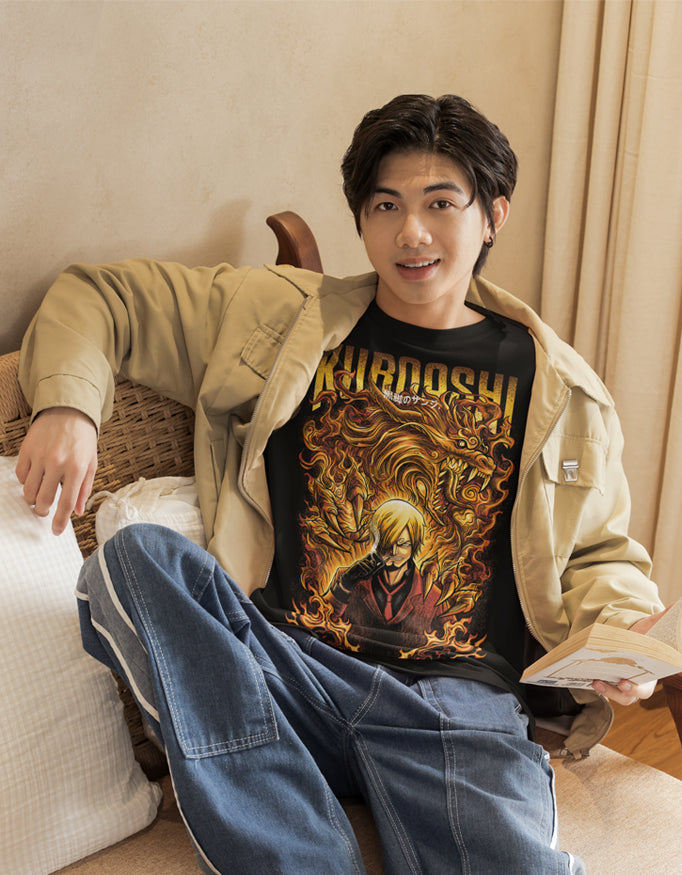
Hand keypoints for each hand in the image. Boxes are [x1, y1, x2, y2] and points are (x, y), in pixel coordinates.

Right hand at [15, 407, 97, 534]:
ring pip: (28, 490)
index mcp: (77, 468)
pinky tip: (33, 479)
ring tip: (38, 497)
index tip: (56, 531)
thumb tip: (78, 512)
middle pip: (44, 499)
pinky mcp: (27, 450)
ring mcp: (40, 456)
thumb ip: (85, 489)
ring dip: (32, 499)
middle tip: (44, 511)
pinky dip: (25, 482)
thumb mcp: (91, 463)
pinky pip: (20, 475)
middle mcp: (57, 463)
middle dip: (43, 511)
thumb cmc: (83, 440)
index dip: (60, 521)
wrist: (69, 412)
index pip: (66, 502)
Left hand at [591, 607, 671, 704]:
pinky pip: (602, 687)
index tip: (624, 682)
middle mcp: (636, 686)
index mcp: (650, 677)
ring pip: (614, 695)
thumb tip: (676, 605)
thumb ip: (664, 620)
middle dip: (615, 692)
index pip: (644, 689)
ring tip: (594, 681)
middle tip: (603, 682)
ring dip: (604, 690)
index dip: (634, 688)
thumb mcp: (653, 627)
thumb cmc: (645, 636)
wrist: (633, 639)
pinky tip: (583, 673)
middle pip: (626, 696)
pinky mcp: (609, 683)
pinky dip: (595, 683)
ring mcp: (622, 687)